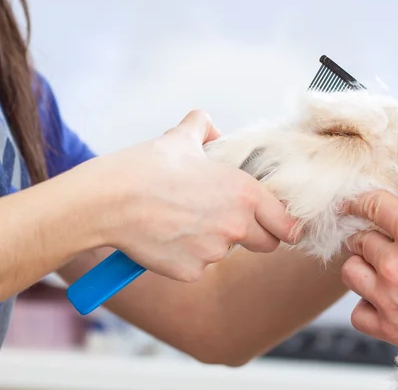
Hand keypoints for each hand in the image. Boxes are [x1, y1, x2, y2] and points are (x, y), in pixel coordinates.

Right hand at [86, 110, 296, 282]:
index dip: (286, 225)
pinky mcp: (190, 272)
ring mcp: (213, 252)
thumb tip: (212, 128)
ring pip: (226, 253)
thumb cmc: (146, 168)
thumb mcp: (181, 138)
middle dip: (254, 235)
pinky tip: (167, 236)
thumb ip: (204, 127)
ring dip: (214, 241)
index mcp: (244, 193)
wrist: (107, 201)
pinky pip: (198, 267)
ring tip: (182, 219)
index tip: (280, 225)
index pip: (288, 224)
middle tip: (227, 220)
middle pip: (267, 244)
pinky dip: (187, 256)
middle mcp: (236, 226)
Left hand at [340, 190, 397, 385]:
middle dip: (370, 236)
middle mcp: (395, 263)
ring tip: (377, 268)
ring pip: (350, 272)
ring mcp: (389, 298)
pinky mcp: (391, 328)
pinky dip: (366, 304)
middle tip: (381, 241)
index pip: (373, 204)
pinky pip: (357, 312)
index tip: (355, 202)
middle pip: (360, 239)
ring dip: (361, 266)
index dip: (361, 200)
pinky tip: (382, 301)